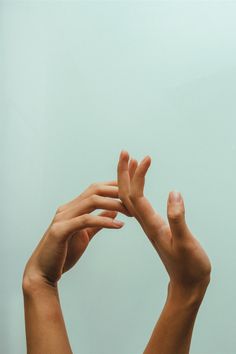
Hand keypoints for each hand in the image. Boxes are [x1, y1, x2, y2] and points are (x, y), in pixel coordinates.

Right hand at [23, 181, 129, 289]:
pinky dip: (104, 221)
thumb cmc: (63, 254)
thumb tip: (113, 210)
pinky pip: (85, 221)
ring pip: (91, 201)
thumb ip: (98, 222)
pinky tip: (118, 225)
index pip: (95, 189)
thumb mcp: (85, 235)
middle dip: (116, 191)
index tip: (131, 189)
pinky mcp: (61, 231)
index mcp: (72, 208)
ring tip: (130, 212)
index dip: (113, 186)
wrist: (42, 272)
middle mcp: (67, 209)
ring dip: (113, 204)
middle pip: (94, 190)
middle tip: (134, 199)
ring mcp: (62, 218)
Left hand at [117, 151, 210, 295]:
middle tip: (125, 152)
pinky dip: (138, 190)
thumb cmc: (189, 266)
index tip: (143, 158)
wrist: (187, 283)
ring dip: (129, 179)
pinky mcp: (154, 226)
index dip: (137, 176)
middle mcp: (146, 222)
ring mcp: (149, 224)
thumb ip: (178, 219)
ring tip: (132, 161)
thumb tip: (173, 193)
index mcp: (151, 224)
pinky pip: (139, 205)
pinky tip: (141, 184)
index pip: (135, 196)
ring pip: (131, 199)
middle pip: (126, 194)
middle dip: (123, 172)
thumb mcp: (185, 243)